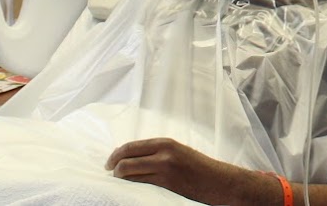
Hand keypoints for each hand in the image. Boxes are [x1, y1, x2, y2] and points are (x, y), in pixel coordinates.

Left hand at [106, 138, 271, 204]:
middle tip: (109, 170)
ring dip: (119, 175)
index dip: (116, 154)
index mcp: (166, 142)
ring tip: (118, 179)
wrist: (218, 180)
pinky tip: (128, 185)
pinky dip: (130, 182)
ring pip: (129, 169)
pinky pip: (140, 181)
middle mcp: (163, 151)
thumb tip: (134, 158)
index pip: (132, 145)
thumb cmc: (198, 168)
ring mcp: (164, 167)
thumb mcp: (178, 153)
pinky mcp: (166, 182)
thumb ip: (158, 153)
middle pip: (127, 155)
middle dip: (113, 164)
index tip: (110, 162)